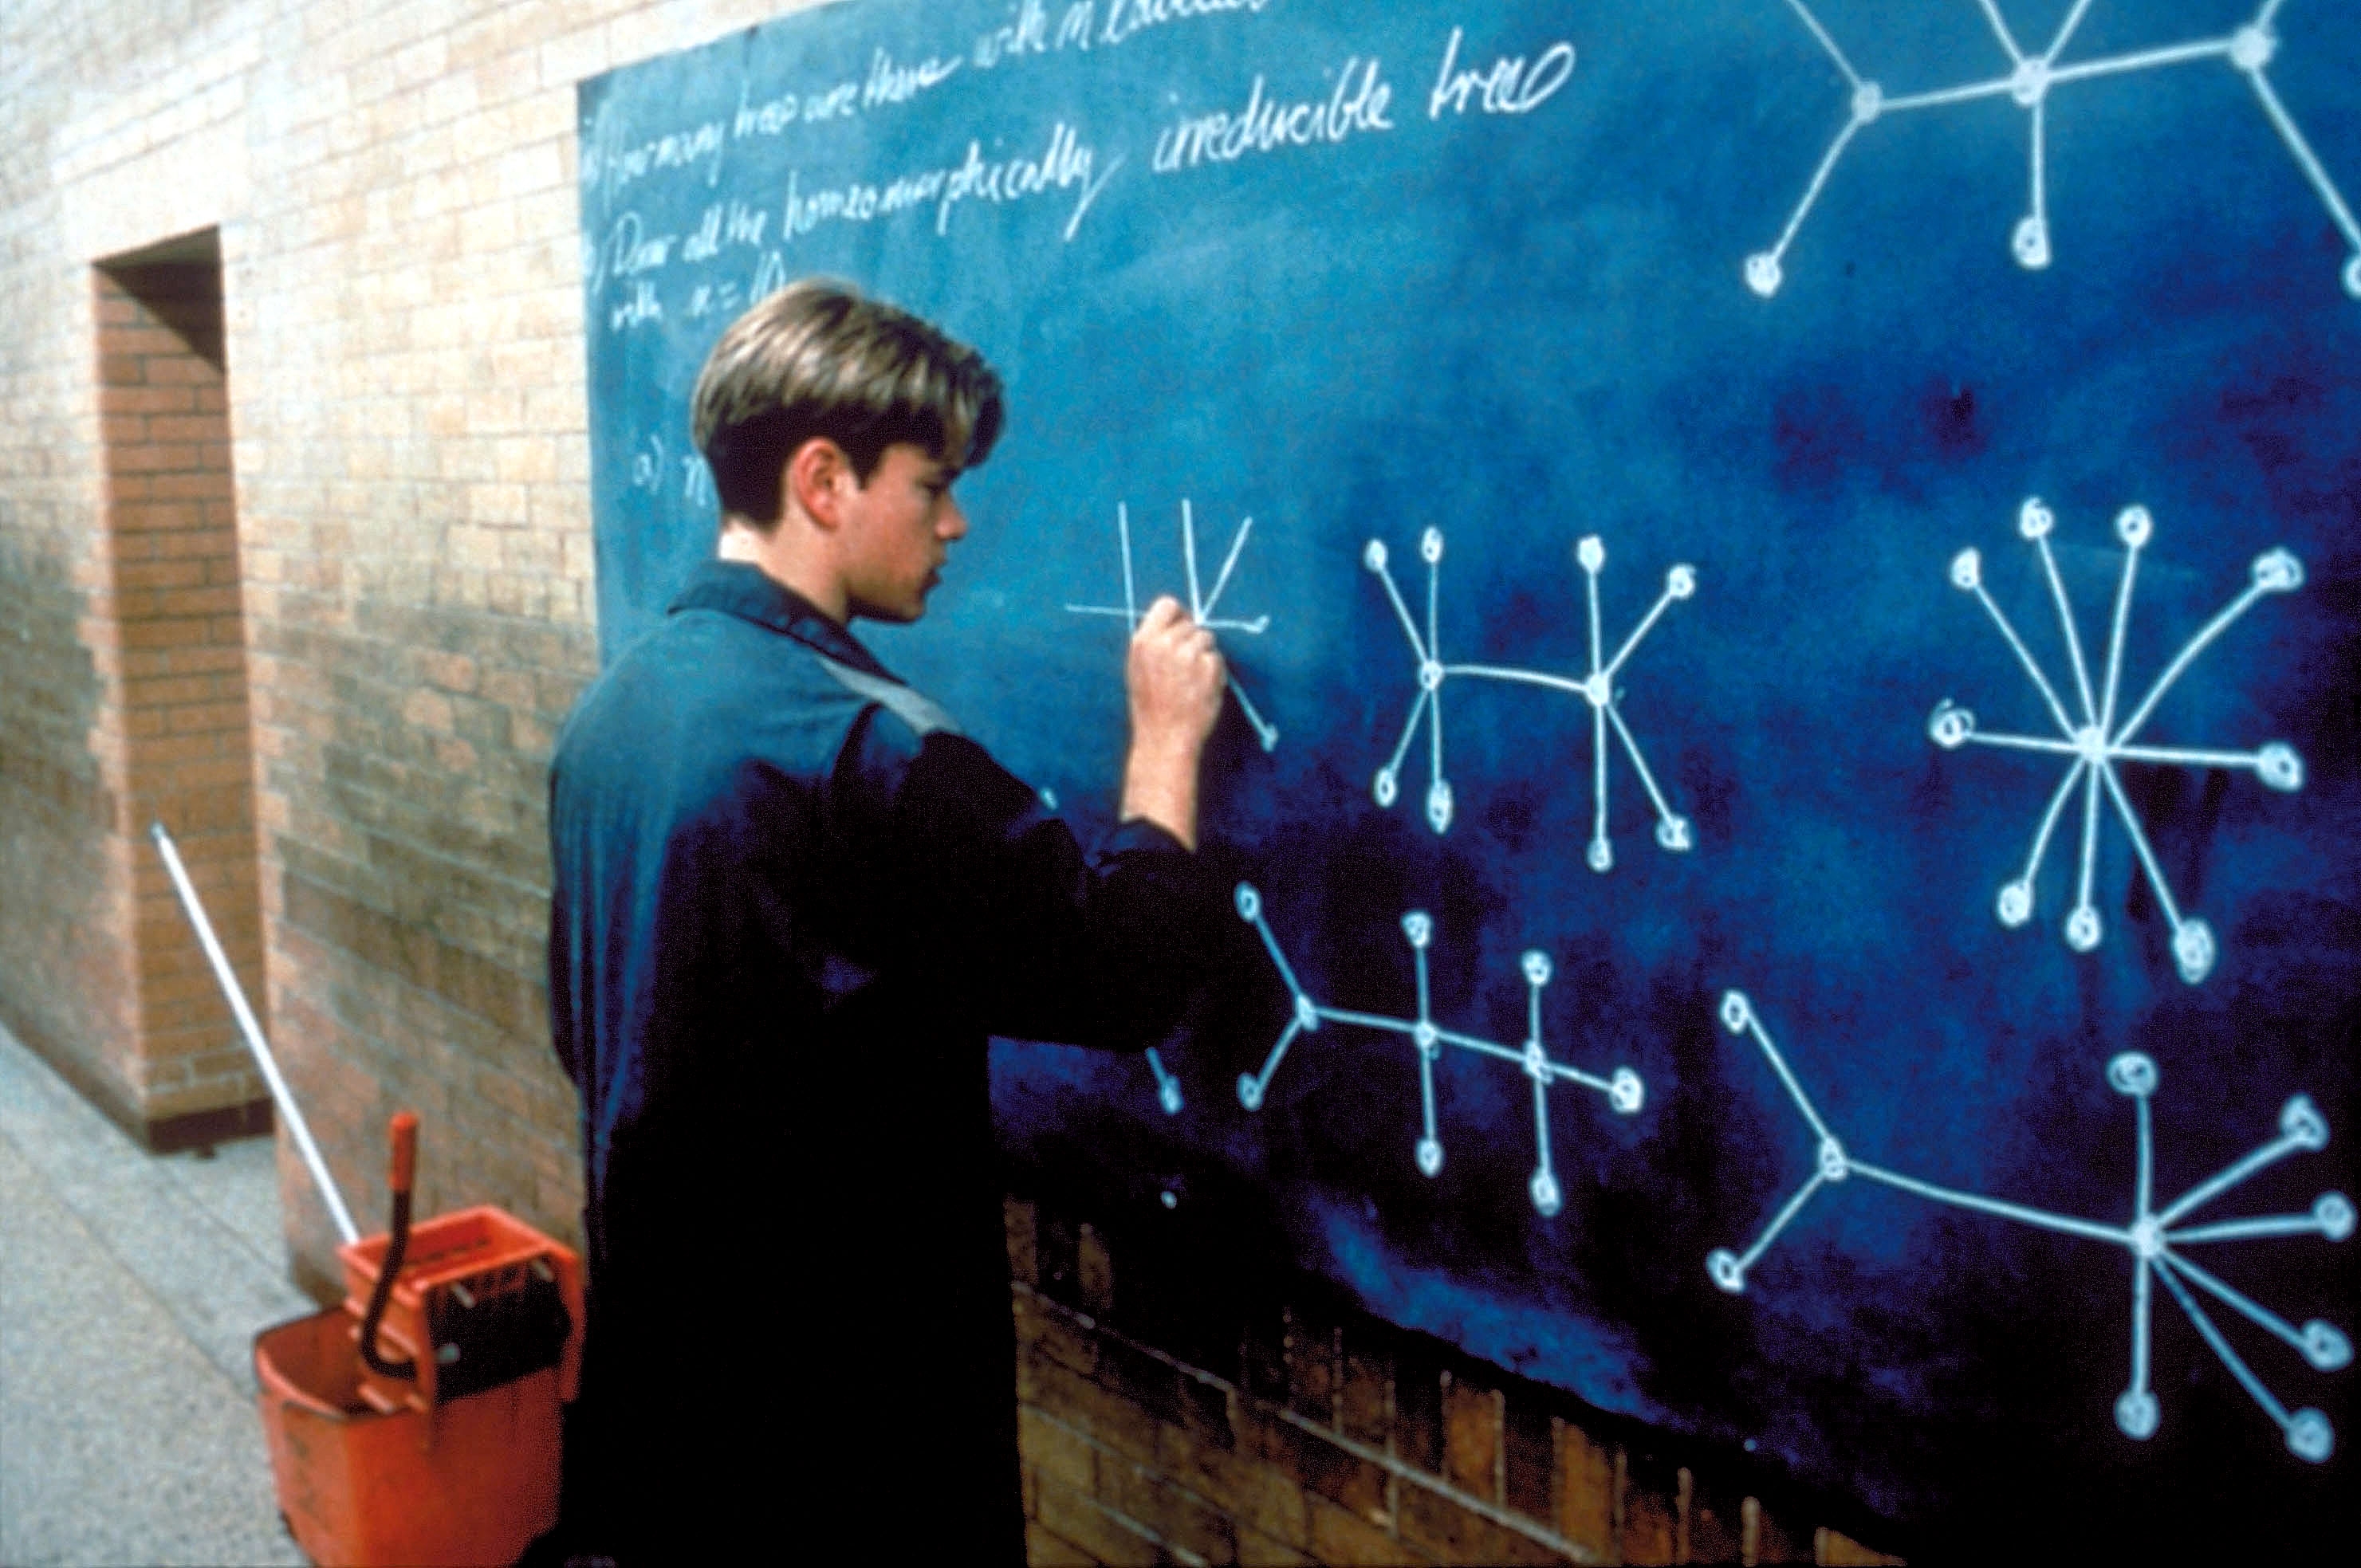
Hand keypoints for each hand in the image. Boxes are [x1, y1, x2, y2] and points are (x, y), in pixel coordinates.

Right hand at [1121, 597, 1224, 848]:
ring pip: (1207, 639)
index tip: (1182, 629)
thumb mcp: (1139, 669)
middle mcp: (1165, 643)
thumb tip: (1177, 623)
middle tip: (1186, 668)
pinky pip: (1217, 659)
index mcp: (1143, 641)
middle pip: (1191, 623)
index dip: (1179, 615)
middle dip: (1193, 641)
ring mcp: (1188, 654)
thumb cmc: (1151, 707)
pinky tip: (1201, 691)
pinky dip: (1214, 673)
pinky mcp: (1208, 666)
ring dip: (1204, 656)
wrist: (1164, 739)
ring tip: (1192, 681)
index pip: (1168, 605)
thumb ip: (1154, 643)